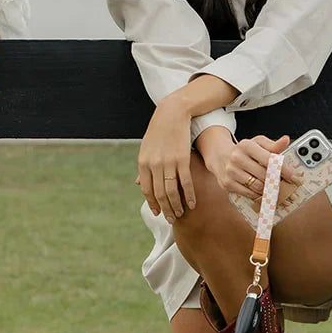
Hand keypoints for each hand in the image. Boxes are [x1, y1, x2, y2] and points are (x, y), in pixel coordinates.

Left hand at [137, 97, 195, 220]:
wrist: (171, 113)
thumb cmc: (159, 132)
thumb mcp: (146, 149)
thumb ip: (144, 168)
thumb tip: (138, 184)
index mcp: (143, 163)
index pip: (147, 190)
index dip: (152, 203)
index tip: (158, 213)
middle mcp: (154, 165)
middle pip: (160, 194)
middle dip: (166, 209)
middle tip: (171, 219)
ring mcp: (168, 163)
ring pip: (172, 191)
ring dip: (177, 206)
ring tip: (181, 214)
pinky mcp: (182, 159)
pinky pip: (186, 182)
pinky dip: (189, 195)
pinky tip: (192, 204)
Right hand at [215, 134, 300, 198]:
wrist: (219, 157)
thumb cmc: (243, 151)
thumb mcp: (257, 144)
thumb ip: (273, 145)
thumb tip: (286, 140)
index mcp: (246, 146)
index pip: (269, 159)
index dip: (284, 170)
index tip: (295, 178)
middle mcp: (237, 158)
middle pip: (264, 175)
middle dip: (280, 184)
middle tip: (290, 190)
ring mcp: (231, 172)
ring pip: (257, 186)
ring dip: (271, 192)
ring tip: (281, 195)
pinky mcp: (227, 184)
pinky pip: (248, 193)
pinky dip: (259, 196)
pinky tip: (267, 196)